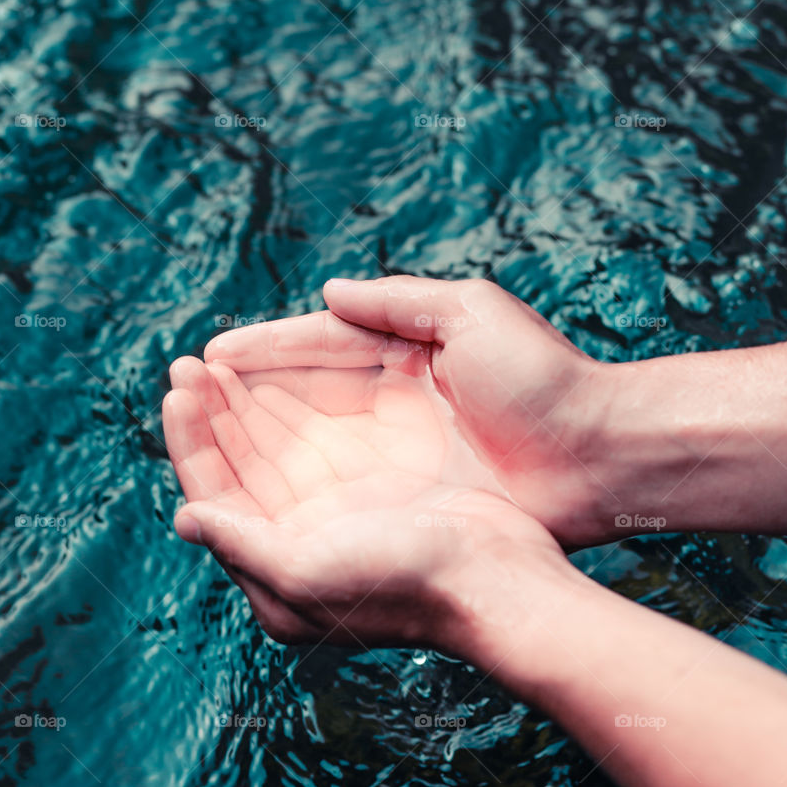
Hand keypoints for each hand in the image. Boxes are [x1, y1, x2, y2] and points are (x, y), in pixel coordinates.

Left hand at [162, 355, 565, 654]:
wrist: (493, 580)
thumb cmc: (400, 584)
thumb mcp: (303, 572)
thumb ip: (240, 544)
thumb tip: (184, 519)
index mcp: (273, 570)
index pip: (213, 497)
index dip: (190, 443)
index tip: (177, 391)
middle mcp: (297, 543)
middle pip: (239, 469)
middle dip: (211, 416)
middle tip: (187, 365)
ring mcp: (336, 514)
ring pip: (274, 451)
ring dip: (244, 409)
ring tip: (216, 364)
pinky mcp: (373, 489)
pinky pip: (316, 442)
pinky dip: (292, 413)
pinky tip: (275, 383)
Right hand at [204, 277, 612, 546]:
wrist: (600, 458)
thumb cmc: (544, 381)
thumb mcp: (473, 316)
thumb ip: (398, 303)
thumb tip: (330, 293)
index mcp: (406, 350)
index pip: (318, 345)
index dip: (264, 350)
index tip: (210, 355)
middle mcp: (394, 400)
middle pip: (302, 393)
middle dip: (244, 393)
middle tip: (186, 392)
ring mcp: (399, 450)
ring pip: (309, 440)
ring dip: (256, 435)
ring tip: (201, 432)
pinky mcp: (408, 494)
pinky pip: (334, 484)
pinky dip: (290, 481)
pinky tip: (251, 485)